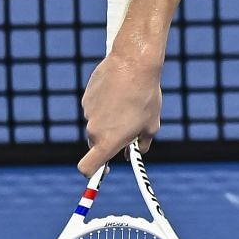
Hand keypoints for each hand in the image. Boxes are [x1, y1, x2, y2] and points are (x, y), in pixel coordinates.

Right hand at [78, 48, 162, 174]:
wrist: (133, 64)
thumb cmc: (146, 97)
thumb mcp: (151, 125)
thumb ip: (141, 145)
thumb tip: (134, 153)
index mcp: (108, 142)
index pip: (87, 168)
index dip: (92, 173)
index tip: (104, 169)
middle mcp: (94, 130)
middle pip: (96, 144)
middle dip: (109, 140)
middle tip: (129, 127)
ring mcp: (88, 113)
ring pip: (97, 124)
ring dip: (110, 120)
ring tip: (128, 103)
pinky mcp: (86, 97)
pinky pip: (95, 108)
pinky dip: (105, 105)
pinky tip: (119, 92)